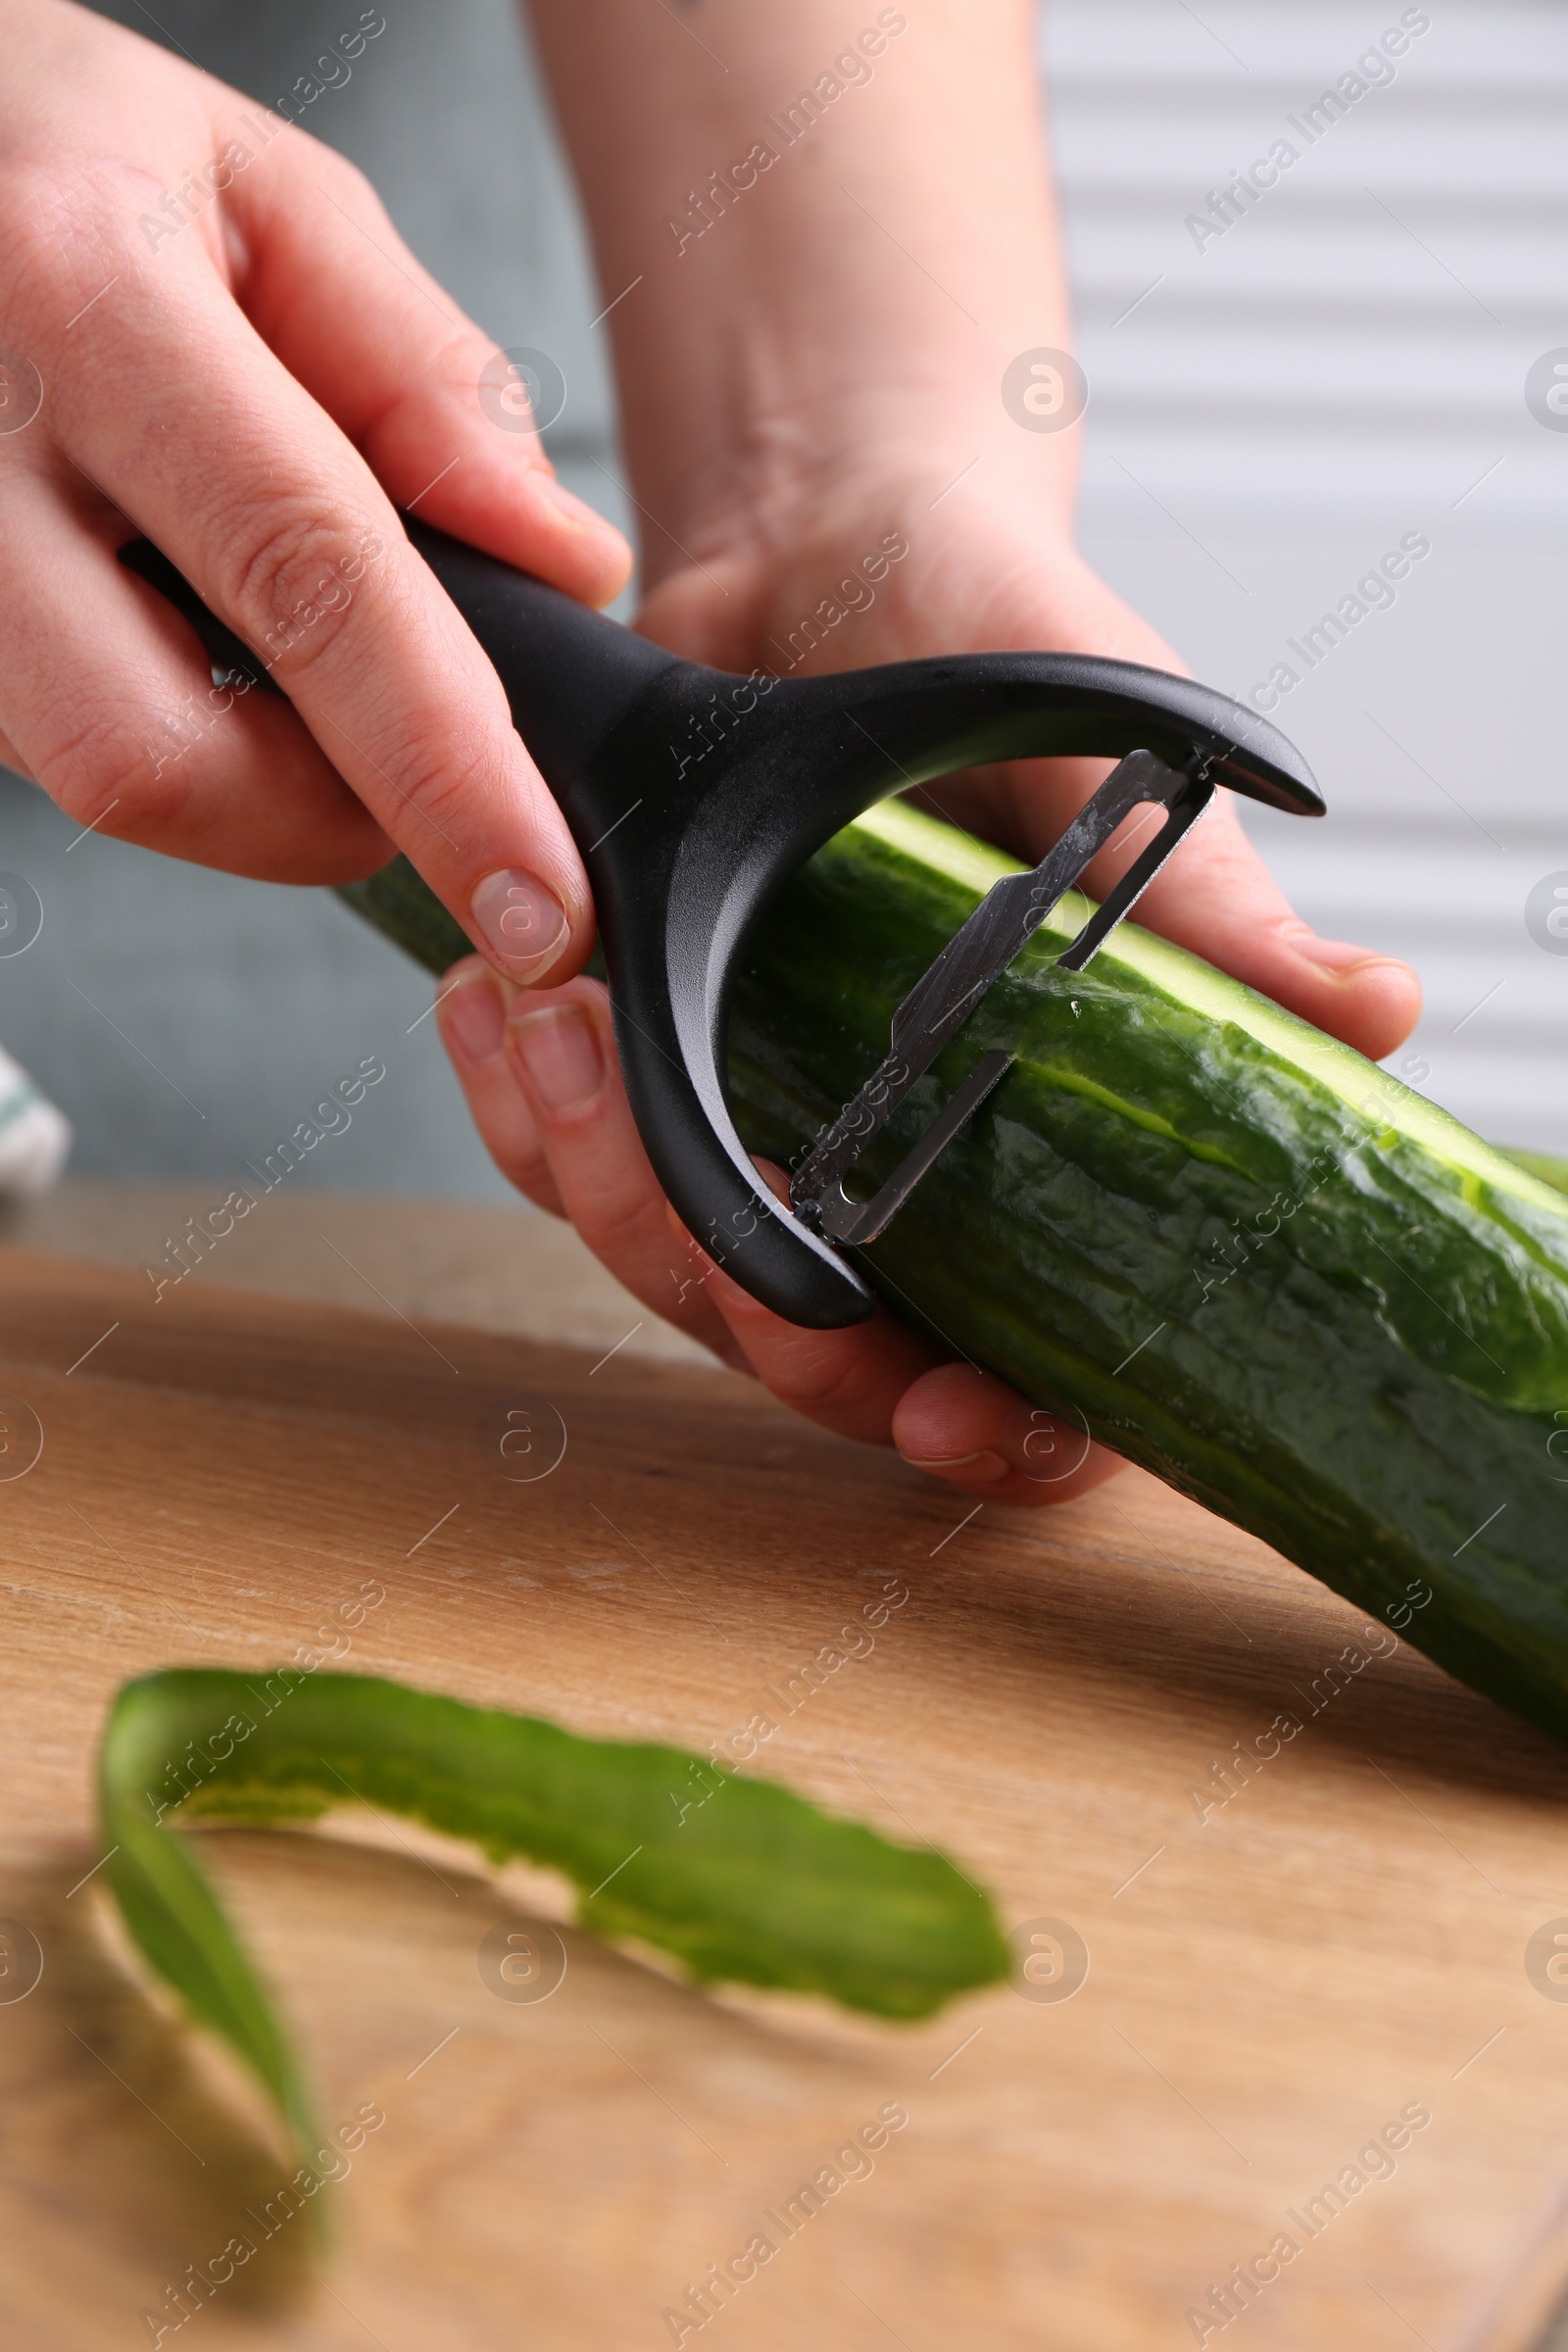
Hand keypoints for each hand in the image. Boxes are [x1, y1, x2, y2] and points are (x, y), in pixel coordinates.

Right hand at [0, 0, 628, 986]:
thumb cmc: (55, 149)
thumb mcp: (269, 194)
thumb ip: (423, 381)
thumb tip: (559, 559)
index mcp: (82, 291)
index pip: (307, 582)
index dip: (442, 767)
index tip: (537, 888)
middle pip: (159, 759)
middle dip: (330, 816)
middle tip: (419, 774)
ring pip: (96, 775)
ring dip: (249, 778)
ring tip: (293, 663)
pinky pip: (47, 742)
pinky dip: (166, 729)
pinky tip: (185, 634)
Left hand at [439, 462, 1421, 1510]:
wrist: (820, 528)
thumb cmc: (976, 622)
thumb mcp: (1097, 753)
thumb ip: (1203, 909)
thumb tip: (1366, 1014)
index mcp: (1045, 1125)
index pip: (1052, 1360)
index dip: (1009, 1433)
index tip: (952, 1413)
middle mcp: (906, 1155)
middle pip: (836, 1360)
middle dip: (765, 1330)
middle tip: (710, 1230)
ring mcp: (770, 1123)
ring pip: (676, 1277)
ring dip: (604, 1190)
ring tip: (561, 1030)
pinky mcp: (648, 1066)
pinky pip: (566, 1161)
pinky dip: (523, 1110)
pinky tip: (500, 1008)